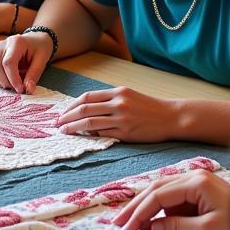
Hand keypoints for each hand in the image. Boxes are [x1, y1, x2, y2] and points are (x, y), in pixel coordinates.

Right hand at [0, 32, 52, 93]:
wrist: (35, 40)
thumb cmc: (39, 49)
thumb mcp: (42, 60)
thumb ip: (34, 75)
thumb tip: (28, 90)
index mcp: (16, 42)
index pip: (8, 63)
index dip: (13, 79)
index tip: (21, 90)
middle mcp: (2, 44)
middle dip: (6, 82)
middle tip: (18, 89)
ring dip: (1, 82)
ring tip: (14, 85)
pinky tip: (9, 81)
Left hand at [57, 87, 177, 141]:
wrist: (172, 117)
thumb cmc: (149, 107)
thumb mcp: (128, 96)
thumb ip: (108, 101)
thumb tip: (85, 110)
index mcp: (117, 92)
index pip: (87, 97)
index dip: (71, 105)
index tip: (62, 113)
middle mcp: (118, 103)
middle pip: (84, 109)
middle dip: (67, 117)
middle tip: (57, 124)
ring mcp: (122, 119)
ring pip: (89, 122)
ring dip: (73, 127)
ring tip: (64, 131)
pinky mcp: (126, 133)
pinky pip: (102, 134)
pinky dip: (90, 135)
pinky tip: (83, 137)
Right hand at [112, 171, 229, 229]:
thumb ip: (176, 226)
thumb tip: (151, 228)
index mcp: (196, 182)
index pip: (159, 195)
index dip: (140, 212)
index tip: (127, 228)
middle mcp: (193, 176)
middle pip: (155, 188)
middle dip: (136, 206)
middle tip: (118, 222)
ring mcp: (194, 181)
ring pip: (160, 190)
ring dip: (144, 206)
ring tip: (128, 221)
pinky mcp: (196, 189)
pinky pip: (170, 196)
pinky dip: (157, 207)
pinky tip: (147, 218)